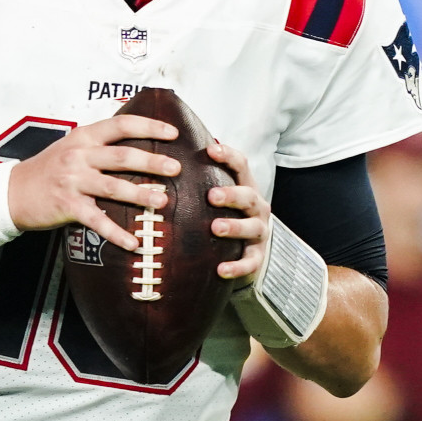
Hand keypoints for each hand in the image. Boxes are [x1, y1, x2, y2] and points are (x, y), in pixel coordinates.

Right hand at [8, 115, 180, 250]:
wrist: (13, 191)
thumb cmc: (49, 168)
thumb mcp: (72, 146)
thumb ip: (100, 143)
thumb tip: (139, 144)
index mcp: (84, 137)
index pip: (121, 125)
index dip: (149, 127)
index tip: (172, 133)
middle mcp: (79, 156)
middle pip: (122, 157)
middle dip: (152, 162)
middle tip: (175, 168)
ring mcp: (73, 181)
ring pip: (113, 187)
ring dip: (140, 194)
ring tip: (162, 201)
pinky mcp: (68, 206)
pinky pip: (97, 220)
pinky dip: (116, 233)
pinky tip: (133, 242)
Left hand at [206, 140, 268, 281]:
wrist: (246, 248)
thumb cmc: (223, 213)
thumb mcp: (215, 194)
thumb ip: (198, 178)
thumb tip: (163, 155)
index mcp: (245, 186)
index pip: (241, 165)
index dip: (228, 156)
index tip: (210, 150)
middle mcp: (256, 207)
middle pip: (248, 196)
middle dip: (231, 195)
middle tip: (211, 196)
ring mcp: (259, 232)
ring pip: (252, 227)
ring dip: (235, 227)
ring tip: (215, 228)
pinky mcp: (256, 256)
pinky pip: (250, 262)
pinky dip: (237, 267)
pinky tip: (221, 270)